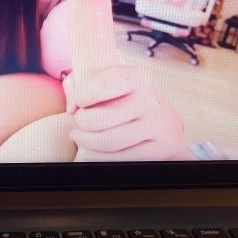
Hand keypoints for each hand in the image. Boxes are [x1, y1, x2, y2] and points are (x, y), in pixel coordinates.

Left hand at [63, 64, 183, 161]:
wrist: (165, 124)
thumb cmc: (121, 100)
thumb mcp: (104, 82)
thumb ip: (79, 83)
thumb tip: (72, 108)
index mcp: (133, 78)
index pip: (95, 87)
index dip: (79, 98)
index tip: (80, 103)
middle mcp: (147, 99)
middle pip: (96, 119)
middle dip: (79, 124)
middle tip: (78, 124)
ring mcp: (156, 125)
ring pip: (107, 142)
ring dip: (85, 143)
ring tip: (81, 138)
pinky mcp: (160, 149)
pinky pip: (119, 159)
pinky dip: (98, 158)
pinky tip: (94, 151)